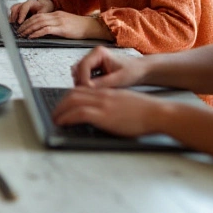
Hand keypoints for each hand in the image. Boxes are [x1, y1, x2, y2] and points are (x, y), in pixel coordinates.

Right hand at [9, 0, 53, 23]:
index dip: (21, 14)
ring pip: (13, 9)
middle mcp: (25, 3)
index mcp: (32, 2)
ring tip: (12, 25)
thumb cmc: (44, 8)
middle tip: (14, 25)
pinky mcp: (19, 9)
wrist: (44, 5)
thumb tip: (35, 25)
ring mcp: (21, 6)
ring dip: (12, 17)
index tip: (20, 22)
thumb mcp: (44, 12)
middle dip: (14, 16)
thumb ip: (39, 18)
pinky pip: (13, 12)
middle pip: (16, 7)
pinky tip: (13, 24)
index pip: (24, 7)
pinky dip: (12, 18)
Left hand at [16, 10, 104, 39]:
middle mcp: (56, 15)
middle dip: (26, 25)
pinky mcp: (62, 28)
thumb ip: (55, 25)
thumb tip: (45, 31)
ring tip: (22, 34)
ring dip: (28, 29)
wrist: (91, 27)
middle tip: (19, 31)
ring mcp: (59, 21)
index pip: (39, 16)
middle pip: (36, 18)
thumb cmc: (80, 28)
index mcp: (56, 14)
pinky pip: (45, 29)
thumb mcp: (65, 24)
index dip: (29, 20)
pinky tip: (31, 36)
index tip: (22, 26)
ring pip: (39, 23)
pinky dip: (36, 33)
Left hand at [50, 86, 164, 137]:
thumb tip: (102, 114)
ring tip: (55, 119)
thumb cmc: (145, 112)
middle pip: (73, 94)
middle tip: (55, 113)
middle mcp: (102, 94)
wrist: (157, 113)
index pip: (81, 89)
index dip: (68, 97)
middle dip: (60, 104)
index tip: (63, 105)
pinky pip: (79, 113)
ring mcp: (103, 104)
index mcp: (107, 91)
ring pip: (72, 101)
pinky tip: (62, 123)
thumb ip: (111, 104)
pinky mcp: (105, 115)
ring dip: (60, 110)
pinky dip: (67, 117)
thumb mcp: (124, 103)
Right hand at [70, 47, 145, 88]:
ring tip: (91, 94)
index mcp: (99, 52)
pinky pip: (83, 77)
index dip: (83, 79)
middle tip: (88, 95)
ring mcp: (92, 61)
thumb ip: (103, 83)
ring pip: (78, 74)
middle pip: (78, 69)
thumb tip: (88, 88)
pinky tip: (94, 92)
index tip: (88, 91)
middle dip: (81, 83)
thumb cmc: (133, 71)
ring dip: (82, 84)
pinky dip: (86, 85)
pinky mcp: (92, 69)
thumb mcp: (119, 79)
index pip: (83, 66)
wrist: (140, 71)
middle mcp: (93, 55)